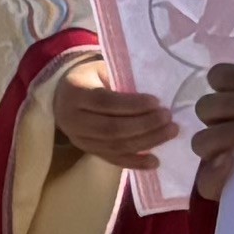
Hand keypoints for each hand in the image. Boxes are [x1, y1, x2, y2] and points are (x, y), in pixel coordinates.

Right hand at [50, 69, 181, 176]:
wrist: (64, 97)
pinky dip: (135, 162)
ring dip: (146, 142)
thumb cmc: (90, 79)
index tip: (157, 102)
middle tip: (168, 118)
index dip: (132, 105)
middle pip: (111, 128)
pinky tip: (155, 161)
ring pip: (115, 146)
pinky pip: (113, 160)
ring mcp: (79, 139)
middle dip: (144, 125)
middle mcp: (73, 119)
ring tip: (170, 133)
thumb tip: (155, 95)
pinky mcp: (88, 151)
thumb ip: (121, 80)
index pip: (105, 102)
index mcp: (75, 93)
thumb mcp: (101, 70)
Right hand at [184, 62, 233, 206]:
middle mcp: (219, 125)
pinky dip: (215, 168)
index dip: (232, 77)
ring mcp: (215, 155)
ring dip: (227, 132)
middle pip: (205, 106)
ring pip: (201, 140)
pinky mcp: (215, 184)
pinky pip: (205, 178)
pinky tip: (231, 161)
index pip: (218, 78)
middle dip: (233, 104)